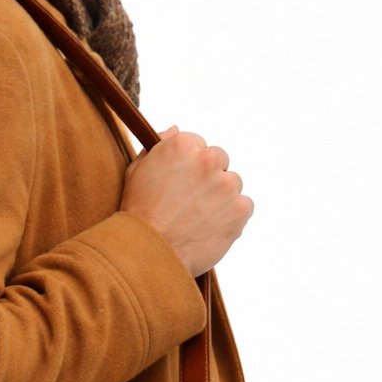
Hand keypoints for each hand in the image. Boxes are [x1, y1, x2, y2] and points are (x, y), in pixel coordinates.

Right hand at [120, 126, 253, 276]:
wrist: (149, 252)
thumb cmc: (138, 213)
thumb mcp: (137, 170)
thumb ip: (159, 146)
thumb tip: (175, 129)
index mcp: (182, 145)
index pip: (198, 145)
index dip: (188, 166)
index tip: (180, 183)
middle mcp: (208, 159)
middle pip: (219, 161)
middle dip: (208, 178)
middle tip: (190, 202)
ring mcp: (227, 184)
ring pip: (232, 184)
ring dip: (220, 197)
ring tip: (197, 218)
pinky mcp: (241, 208)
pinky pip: (244, 206)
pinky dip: (231, 216)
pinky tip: (210, 227)